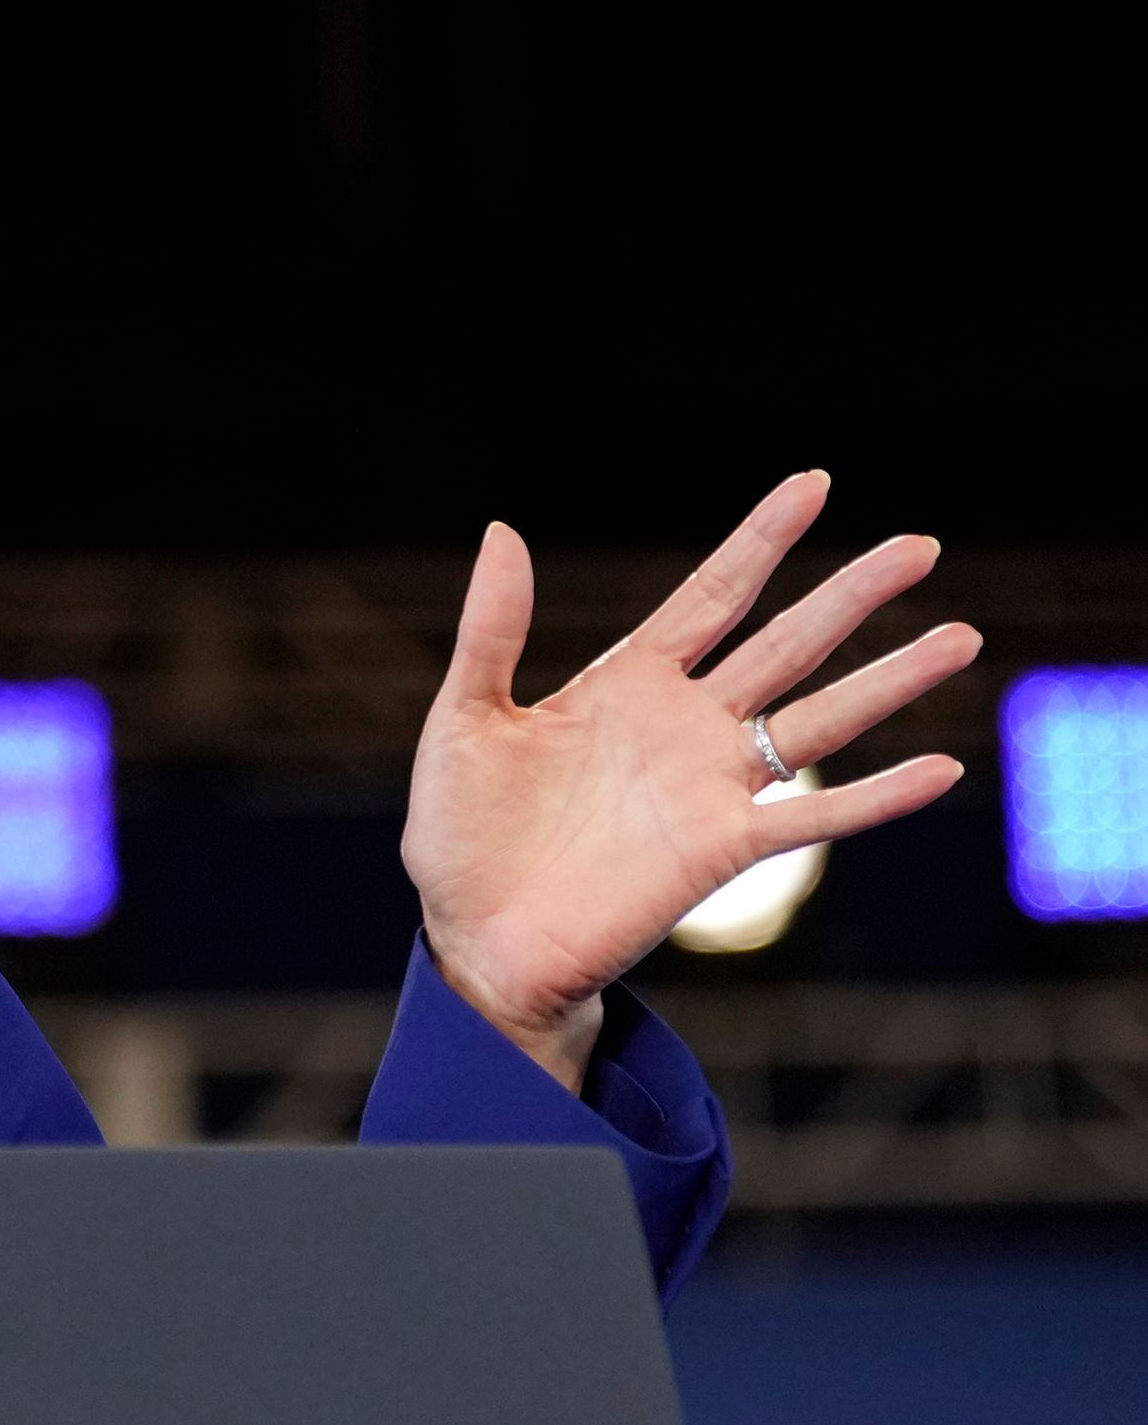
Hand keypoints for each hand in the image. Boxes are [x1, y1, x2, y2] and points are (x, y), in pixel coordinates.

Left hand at [403, 471, 979, 1087]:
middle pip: (787, 642)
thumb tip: (502, 530)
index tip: (814, 483)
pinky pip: (814, 818)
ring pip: (820, 716)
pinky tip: (938, 766)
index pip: (712, 595)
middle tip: (920, 544)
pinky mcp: (722, 848)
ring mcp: (711, 787)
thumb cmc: (462, 837)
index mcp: (626, 684)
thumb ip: (492, 631)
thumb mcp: (466, 720)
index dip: (762, 539)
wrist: (474, 941)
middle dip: (851, 594)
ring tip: (961, 635)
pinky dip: (877, 796)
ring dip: (890, 679)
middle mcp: (684, 727)